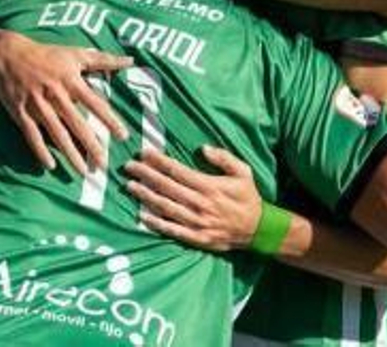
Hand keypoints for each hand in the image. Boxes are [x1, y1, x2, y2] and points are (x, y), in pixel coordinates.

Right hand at [0, 33, 132, 175]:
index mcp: (71, 81)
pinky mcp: (20, 112)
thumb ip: (104, 60)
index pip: (95, 104)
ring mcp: (37, 104)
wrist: (9, 55)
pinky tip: (50, 166)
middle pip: (77, 123)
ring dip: (70, 153)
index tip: (123, 136)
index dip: (109, 120)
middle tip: (104, 164)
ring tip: (83, 171)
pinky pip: (31, 135)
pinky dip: (40, 150)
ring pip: (56, 133)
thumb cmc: (47, 55)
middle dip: (91, 144)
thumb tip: (130, 61)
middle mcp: (56, 94)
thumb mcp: (75, 53)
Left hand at [125, 146, 261, 252]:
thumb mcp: (243, 172)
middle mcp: (200, 204)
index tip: (144, 153)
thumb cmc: (248, 197)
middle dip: (146, 175)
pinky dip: (156, 223)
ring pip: (165, 207)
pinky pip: (172, 230)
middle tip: (129, 166)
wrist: (257, 229)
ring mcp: (197, 222)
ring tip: (130, 186)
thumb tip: (203, 148)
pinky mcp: (196, 238)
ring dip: (146, 196)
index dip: (159, 161)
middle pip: (167, 187)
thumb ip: (224, 158)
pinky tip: (142, 215)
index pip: (178, 171)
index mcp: (210, 186)